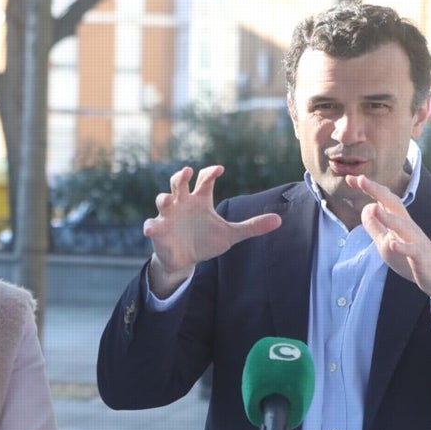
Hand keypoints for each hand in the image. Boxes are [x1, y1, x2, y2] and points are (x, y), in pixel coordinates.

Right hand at [144, 165, 281, 296]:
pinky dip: (150, 226)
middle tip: (186, 171)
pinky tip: (151, 229)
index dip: (210, 172)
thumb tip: (280, 220)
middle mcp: (183, 203)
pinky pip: (152, 225)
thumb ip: (252, 227)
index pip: (205, 179)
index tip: (219, 170)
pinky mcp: (159, 230)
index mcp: (200, 199)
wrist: (185, 259)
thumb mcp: (230, 235)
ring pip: (163, 199)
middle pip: (179, 182)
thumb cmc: (205, 240)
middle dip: (180, 176)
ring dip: (164, 198)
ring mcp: (169, 215)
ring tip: (168, 200)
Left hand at [347, 175, 430, 309]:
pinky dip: (402, 247)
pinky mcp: (421, 257)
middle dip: (377, 191)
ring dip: (388, 217)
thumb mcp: (387, 243)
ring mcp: (415, 241)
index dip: (369, 189)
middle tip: (361, 179)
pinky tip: (392, 244)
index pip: (382, 200)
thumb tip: (367, 208)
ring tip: (374, 208)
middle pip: (393, 204)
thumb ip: (376, 227)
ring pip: (402, 226)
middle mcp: (408, 227)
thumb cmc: (411, 258)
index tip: (351, 178)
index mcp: (399, 222)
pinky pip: (411, 251)